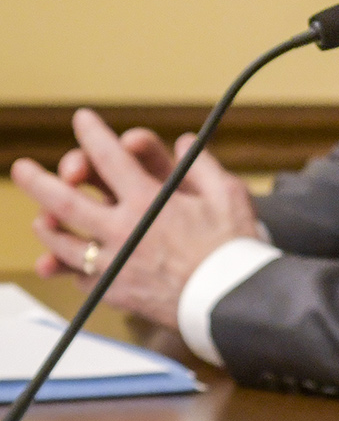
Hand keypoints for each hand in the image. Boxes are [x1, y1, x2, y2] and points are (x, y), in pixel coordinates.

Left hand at [10, 108, 262, 329]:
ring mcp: (113, 262)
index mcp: (148, 201)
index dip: (92, 133)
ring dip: (47, 227)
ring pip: (62, 241)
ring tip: (42, 220)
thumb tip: (184, 142)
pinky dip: (75, 267)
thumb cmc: (235, 248)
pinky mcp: (114, 292)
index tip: (82, 120)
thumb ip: (202, 164)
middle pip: (63, 200)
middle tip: (21, 168)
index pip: (109, 156)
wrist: (232, 300)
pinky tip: (73, 262)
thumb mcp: (229, 195)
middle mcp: (122, 229)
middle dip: (37, 180)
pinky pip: (82, 276)